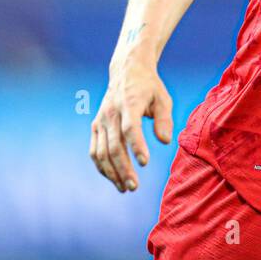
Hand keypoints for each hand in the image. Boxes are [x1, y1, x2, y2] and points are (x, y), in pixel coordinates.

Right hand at [89, 56, 173, 192]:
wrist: (127, 71)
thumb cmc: (149, 87)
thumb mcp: (163, 98)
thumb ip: (164, 119)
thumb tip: (165, 141)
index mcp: (129, 104)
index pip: (131, 128)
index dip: (137, 146)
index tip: (145, 163)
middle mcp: (111, 113)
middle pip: (114, 145)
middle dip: (123, 168)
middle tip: (134, 186)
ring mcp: (101, 120)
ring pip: (101, 152)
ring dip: (112, 172)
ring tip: (125, 188)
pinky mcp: (96, 126)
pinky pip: (95, 150)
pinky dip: (102, 166)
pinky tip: (113, 178)